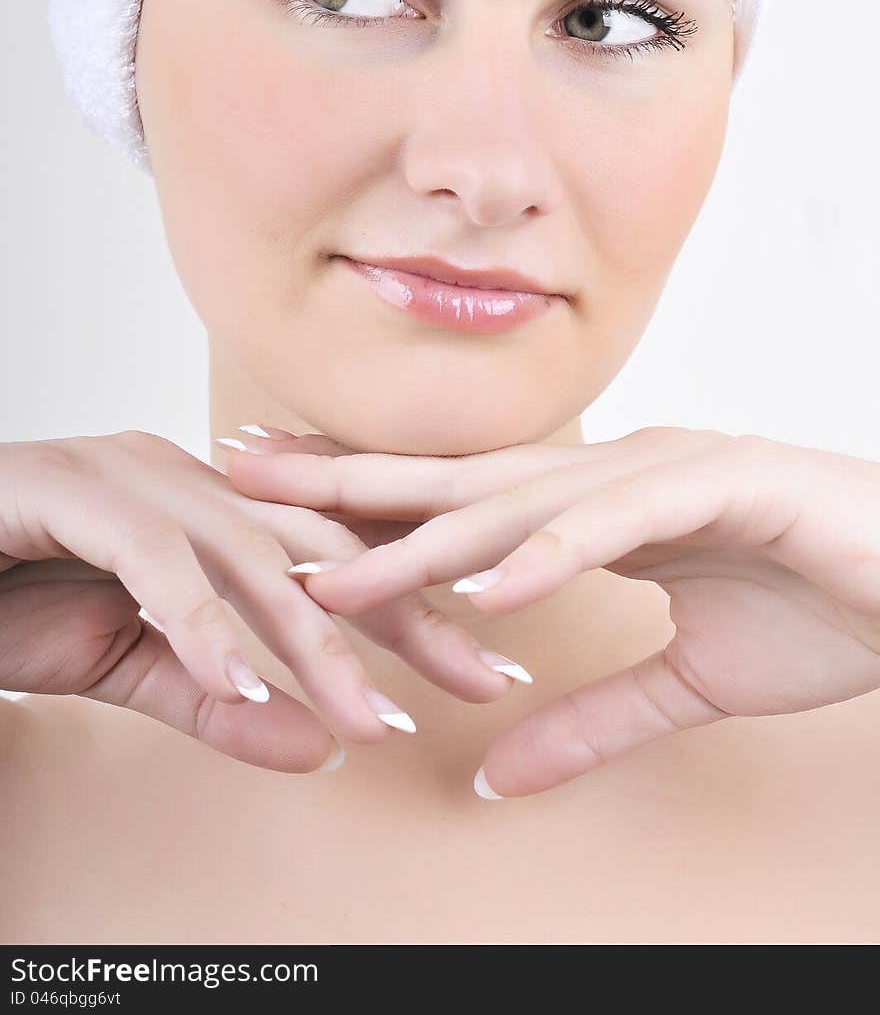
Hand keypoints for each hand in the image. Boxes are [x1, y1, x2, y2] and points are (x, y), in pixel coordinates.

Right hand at [0, 431, 518, 773]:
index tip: (482, 669)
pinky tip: (236, 680)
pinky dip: (194, 621)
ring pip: (244, 550)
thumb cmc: (11, 598)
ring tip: (361, 713)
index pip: (331, 555)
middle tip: (478, 678)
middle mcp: (182, 475)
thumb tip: (322, 748)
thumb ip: (221, 701)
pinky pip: (149, 556)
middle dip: (402, 610)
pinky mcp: (67, 488)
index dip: (411, 607)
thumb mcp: (129, 666)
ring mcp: (126, 472)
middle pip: (317, 543)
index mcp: (207, 507)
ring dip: (306, 637)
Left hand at [223, 427, 879, 795]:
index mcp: (597, 508)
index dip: (367, 500)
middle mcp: (614, 474)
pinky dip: (553, 552)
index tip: (276, 506)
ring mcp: (664, 471)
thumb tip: (493, 772)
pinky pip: (619, 523)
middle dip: (351, 480)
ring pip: (523, 501)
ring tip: (335, 568)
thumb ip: (588, 719)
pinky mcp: (722, 484)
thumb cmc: (819, 609)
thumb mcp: (686, 684)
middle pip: (459, 479)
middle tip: (245, 475)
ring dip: (426, 536)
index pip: (460, 502)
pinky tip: (486, 585)